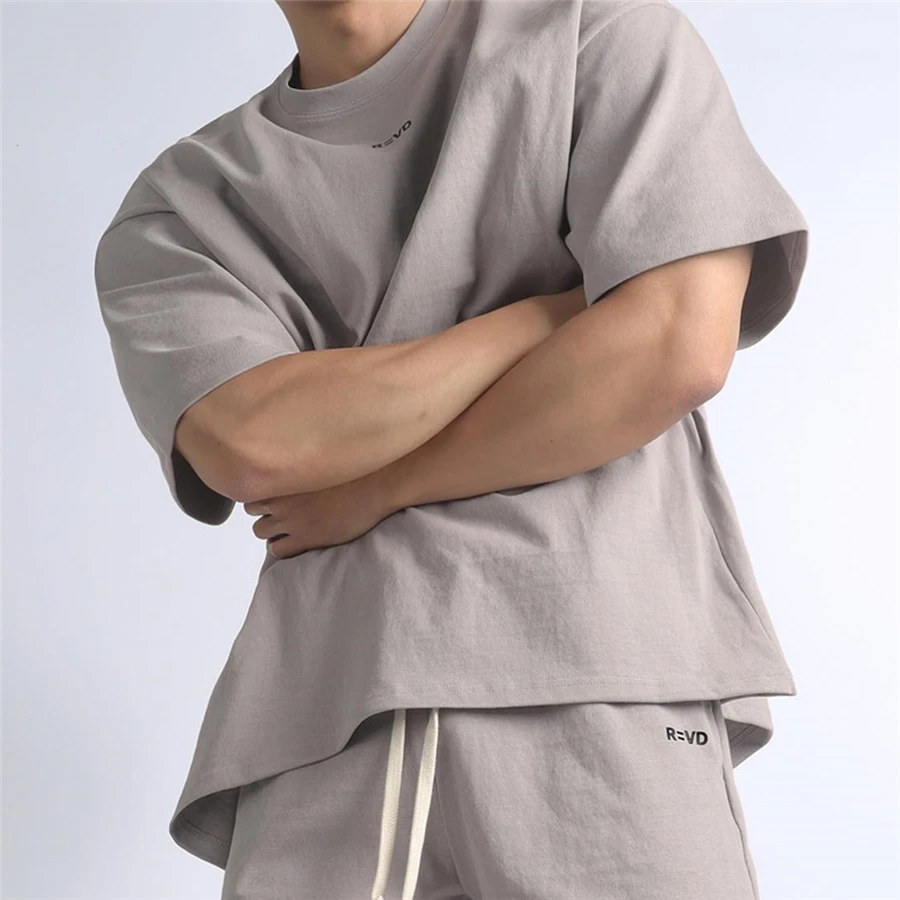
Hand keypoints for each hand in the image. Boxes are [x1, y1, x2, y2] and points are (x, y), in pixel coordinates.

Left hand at [242, 470, 395, 559]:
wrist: (376, 486)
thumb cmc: (356, 469)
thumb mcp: (321, 458)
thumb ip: (301, 462)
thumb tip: (292, 460)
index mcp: (284, 474)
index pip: (253, 484)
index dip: (261, 490)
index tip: (270, 493)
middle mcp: (283, 497)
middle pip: (251, 508)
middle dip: (263, 509)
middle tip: (279, 511)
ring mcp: (292, 519)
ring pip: (260, 530)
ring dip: (270, 529)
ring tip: (286, 528)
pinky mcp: (305, 538)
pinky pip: (277, 550)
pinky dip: (280, 548)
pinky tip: (292, 544)